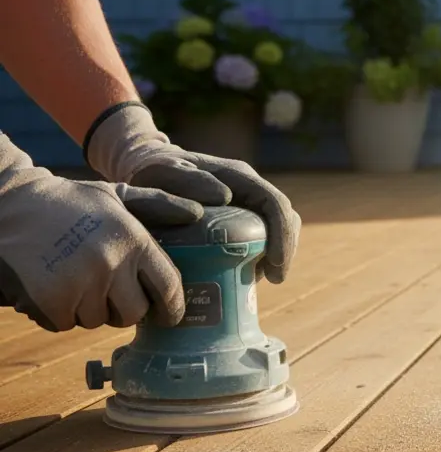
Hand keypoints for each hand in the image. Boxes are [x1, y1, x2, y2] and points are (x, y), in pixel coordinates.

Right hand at [0, 134, 202, 331]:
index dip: (171, 308)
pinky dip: (56, 312)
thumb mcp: (113, 196)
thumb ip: (156, 204)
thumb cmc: (65, 203)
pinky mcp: (52, 300)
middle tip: (104, 290)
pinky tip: (47, 285)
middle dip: (120, 308)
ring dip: (85, 308)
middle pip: (133, 313)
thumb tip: (196, 212)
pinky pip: (65, 324)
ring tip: (70, 278)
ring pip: (97, 320)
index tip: (168, 317)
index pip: (169, 287)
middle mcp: (112, 262)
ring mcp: (82, 283)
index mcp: (133, 239)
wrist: (4, 204)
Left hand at [85, 103, 300, 283]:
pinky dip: (257, 258)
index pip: (275, 204)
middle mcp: (249, 189)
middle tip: (273, 279)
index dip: (282, 235)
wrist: (145, 170)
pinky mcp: (239, 218)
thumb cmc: (153, 172)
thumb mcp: (163, 172)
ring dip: (273, 256)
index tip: (274, 265)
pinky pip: (259, 237)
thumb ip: (187, 180)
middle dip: (284, 251)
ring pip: (275, 230)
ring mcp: (246, 203)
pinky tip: (244, 276)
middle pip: (284, 219)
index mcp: (239, 176)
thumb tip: (224, 196)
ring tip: (256, 281)